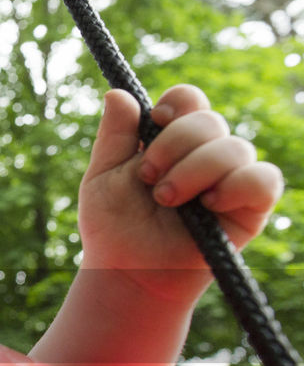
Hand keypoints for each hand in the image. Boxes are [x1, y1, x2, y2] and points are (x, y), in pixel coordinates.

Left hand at [76, 85, 282, 303]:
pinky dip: (237, 184)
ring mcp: (230, 180)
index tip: (155, 120)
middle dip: (175, 145)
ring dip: (195, 170)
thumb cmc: (113, 228)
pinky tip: (209, 202)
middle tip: (148, 179)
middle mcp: (205, 155)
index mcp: (171, 141)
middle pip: (210, 120)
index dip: (177, 103)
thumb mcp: (102, 178)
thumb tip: (116, 92)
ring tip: (166, 199)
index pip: (189, 100)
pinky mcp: (250, 208)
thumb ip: (113, 137)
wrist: (126, 273)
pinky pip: (264, 180)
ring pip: (235, 148)